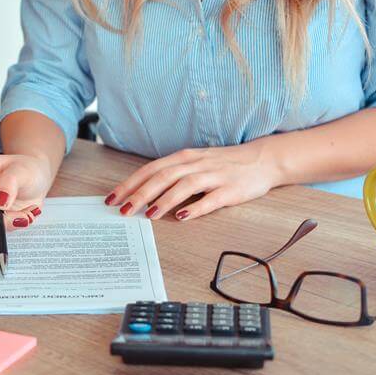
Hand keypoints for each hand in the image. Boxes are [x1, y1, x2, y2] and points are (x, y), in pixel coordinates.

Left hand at [105, 142, 279, 220]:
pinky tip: (182, 217)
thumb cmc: (224, 164)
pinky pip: (211, 199)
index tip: (112, 198)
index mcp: (184, 157)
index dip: (130, 184)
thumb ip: (172, 175)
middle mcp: (196, 164)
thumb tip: (143, 192)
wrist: (264, 159)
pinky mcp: (231, 189)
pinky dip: (196, 208)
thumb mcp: (195, 164)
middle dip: (140, 193)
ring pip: (184, 186)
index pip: (150, 170)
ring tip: (147, 214)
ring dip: (164, 200)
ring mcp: (214, 176)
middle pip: (162, 177)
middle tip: (122, 210)